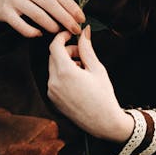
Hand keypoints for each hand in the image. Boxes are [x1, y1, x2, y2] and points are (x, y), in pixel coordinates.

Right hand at [0, 0, 85, 37]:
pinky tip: (39, 34)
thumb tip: (74, 10)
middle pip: (51, 4)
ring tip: (59, 32)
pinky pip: (23, 26)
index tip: (81, 18)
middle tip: (75, 30)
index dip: (71, 6)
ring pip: (39, 15)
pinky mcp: (4, 11)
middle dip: (66, 19)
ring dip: (52, 26)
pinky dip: (33, 32)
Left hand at [47, 26, 134, 142]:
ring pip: (53, 68)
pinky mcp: (53, 99)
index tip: (71, 34)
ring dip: (65, 63)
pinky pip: (54, 80)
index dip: (62, 36)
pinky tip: (78, 81)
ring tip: (83, 70)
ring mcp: (51, 92)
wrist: (103, 123)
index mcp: (65, 72)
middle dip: (66, 50)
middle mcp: (54, 82)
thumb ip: (87, 49)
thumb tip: (85, 31)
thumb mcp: (97, 69)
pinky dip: (63, 75)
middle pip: (53, 56)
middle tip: (82, 55)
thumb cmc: (103, 95)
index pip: (55, 46)